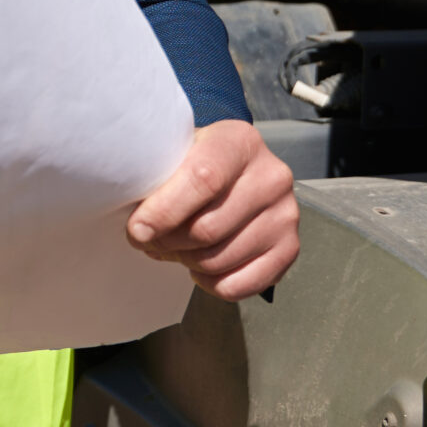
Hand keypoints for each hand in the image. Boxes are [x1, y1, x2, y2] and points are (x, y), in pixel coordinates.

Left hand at [125, 119, 299, 300]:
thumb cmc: (193, 163)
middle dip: (167, 242)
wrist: (231, 169)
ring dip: (185, 261)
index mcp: (240, 141)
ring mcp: (285, 214)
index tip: (137, 229)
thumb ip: (157, 179)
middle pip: (208, 228)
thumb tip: (139, 228)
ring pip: (219, 259)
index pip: (203, 180)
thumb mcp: (176, 153)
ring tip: (173, 247)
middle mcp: (271, 177)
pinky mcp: (289, 249)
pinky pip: (239, 285)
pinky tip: (199, 265)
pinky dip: (210, 283)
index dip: (164, 211)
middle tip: (148, 239)